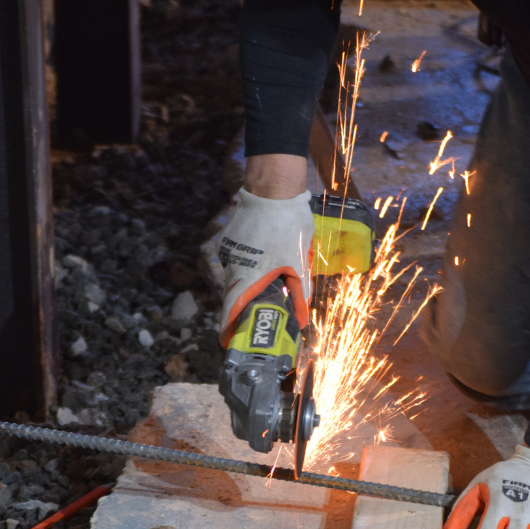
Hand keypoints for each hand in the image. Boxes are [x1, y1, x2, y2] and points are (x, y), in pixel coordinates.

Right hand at [217, 188, 312, 345]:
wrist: (273, 188)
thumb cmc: (288, 226)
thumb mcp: (299, 261)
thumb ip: (299, 291)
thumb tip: (301, 317)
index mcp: (247, 276)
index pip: (230, 311)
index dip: (228, 327)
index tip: (227, 340)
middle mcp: (232, 266)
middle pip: (234, 294)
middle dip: (245, 305)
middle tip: (258, 312)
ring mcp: (228, 251)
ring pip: (236, 275)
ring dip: (248, 281)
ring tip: (267, 279)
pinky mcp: (228, 239)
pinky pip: (236, 259)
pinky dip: (247, 263)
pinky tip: (263, 255)